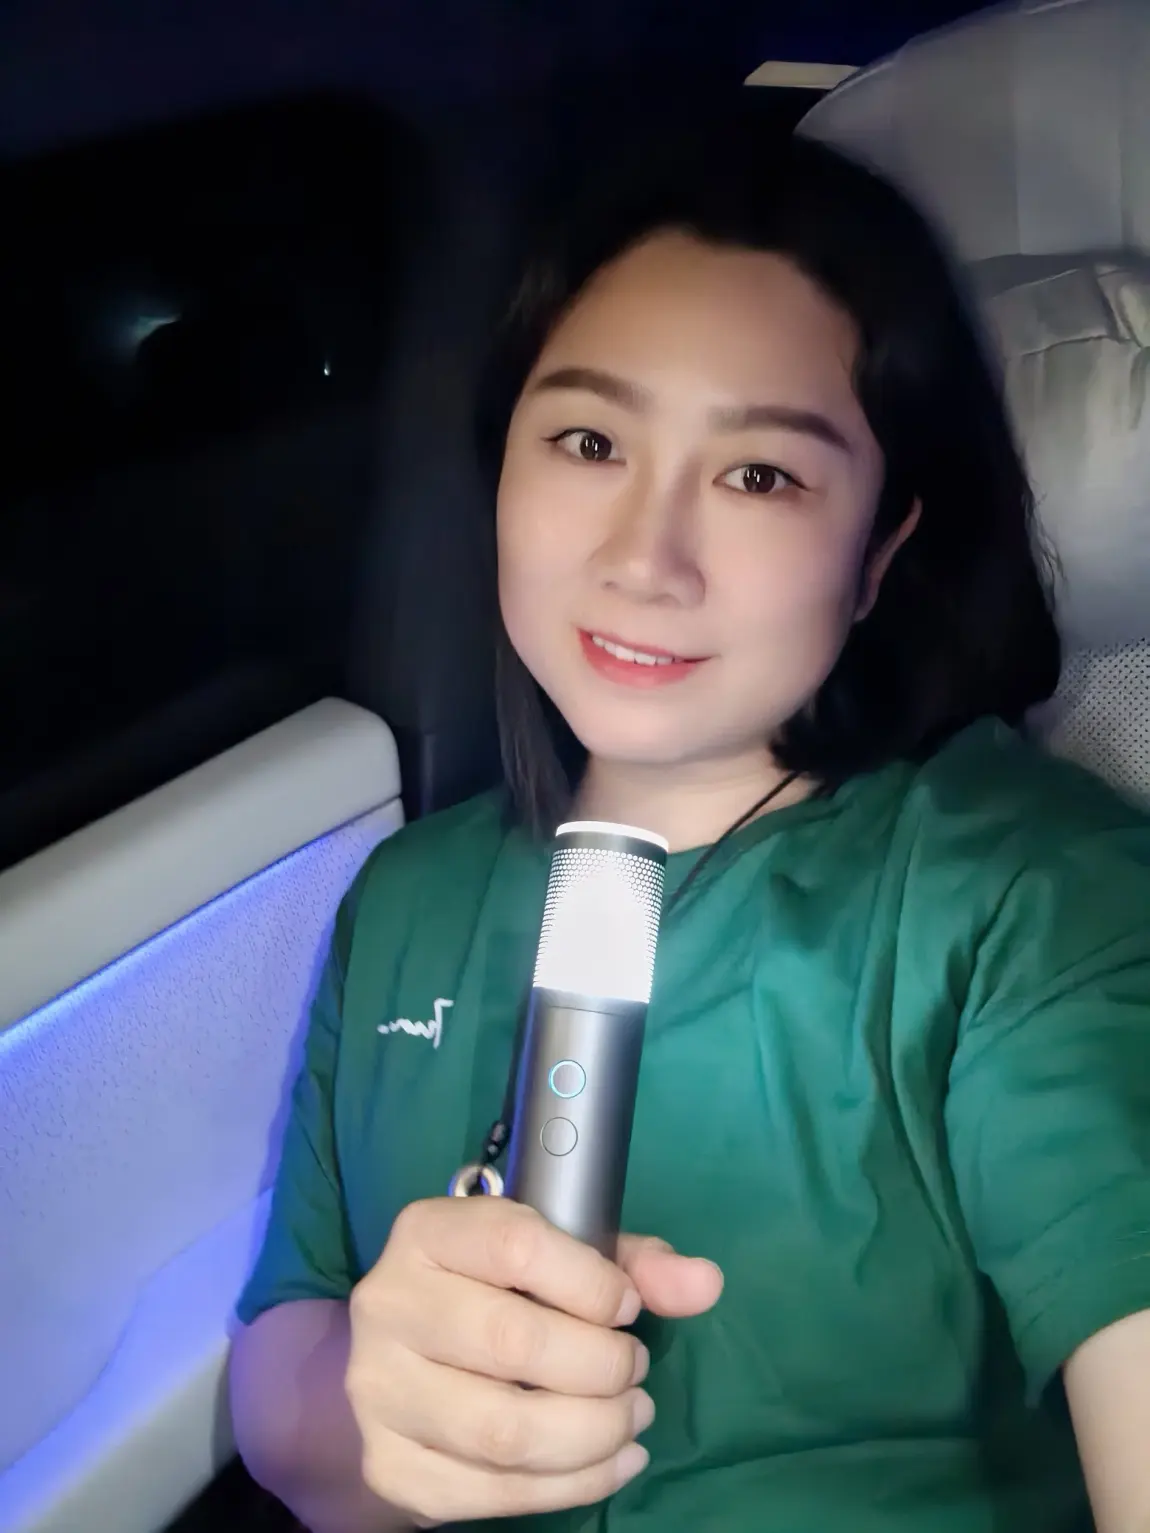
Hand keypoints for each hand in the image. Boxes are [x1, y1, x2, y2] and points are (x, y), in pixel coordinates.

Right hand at [345, 1196, 722, 1526]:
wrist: (407, 1366)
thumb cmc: (498, 1294)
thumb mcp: (558, 1257)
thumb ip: (633, 1264)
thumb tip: (706, 1284)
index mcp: (427, 1232)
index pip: (517, 1247)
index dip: (593, 1284)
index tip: (627, 1308)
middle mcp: (388, 1304)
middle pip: (514, 1343)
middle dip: (603, 1368)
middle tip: (636, 1374)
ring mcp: (379, 1391)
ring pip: (506, 1430)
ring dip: (595, 1433)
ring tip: (631, 1419)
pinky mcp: (389, 1467)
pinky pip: (493, 1492)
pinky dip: (572, 1485)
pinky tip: (612, 1462)